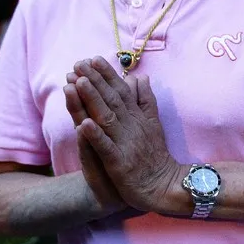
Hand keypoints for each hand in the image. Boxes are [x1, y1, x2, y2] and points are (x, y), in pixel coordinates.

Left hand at [72, 57, 182, 212]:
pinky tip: (83, 124)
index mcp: (138, 117)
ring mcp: (126, 144)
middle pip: (112, 100)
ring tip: (78, 83)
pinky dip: (96, 136)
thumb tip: (141, 77)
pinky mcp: (120, 163)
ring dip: (93, 100)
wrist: (164, 185)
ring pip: (107, 118)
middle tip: (79, 64)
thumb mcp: (153, 123)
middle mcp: (132, 126)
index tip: (93, 58)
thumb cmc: (155, 155)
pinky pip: (106, 148)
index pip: (122, 91)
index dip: (107, 75)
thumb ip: (146, 100)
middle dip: (96, 81)